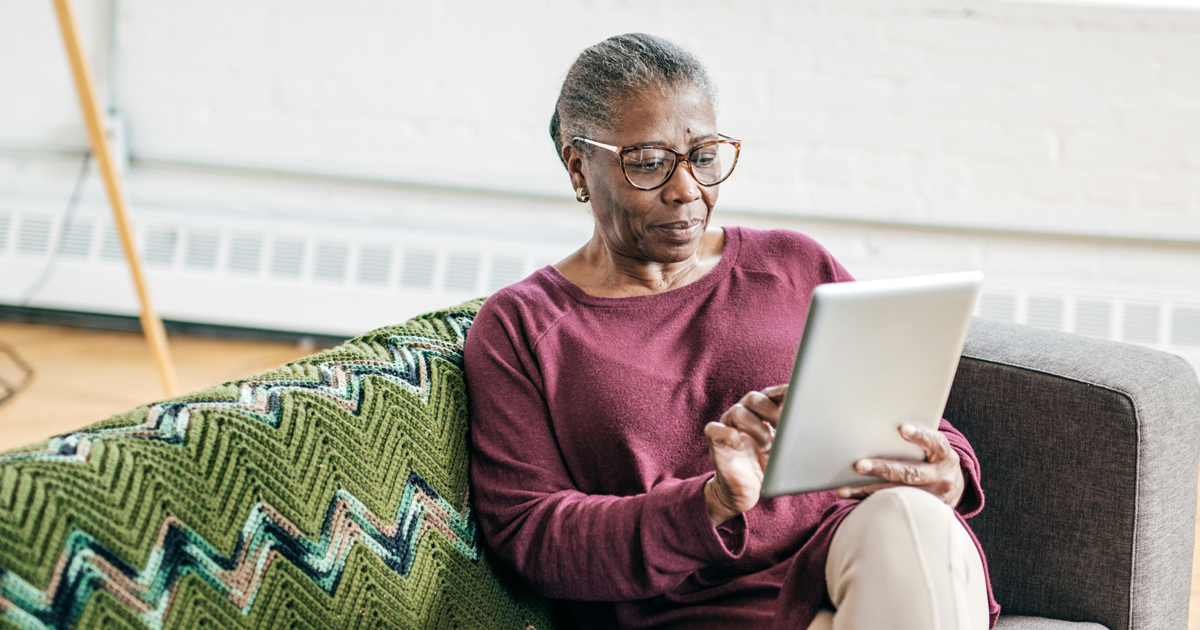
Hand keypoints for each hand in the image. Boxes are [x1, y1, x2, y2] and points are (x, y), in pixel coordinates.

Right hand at [704, 385, 786, 525]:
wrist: (746, 493)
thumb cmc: (769, 469)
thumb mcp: (787, 452)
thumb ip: (798, 437)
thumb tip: (824, 430)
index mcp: (764, 413)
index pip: (774, 394)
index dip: (784, 393)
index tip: (799, 397)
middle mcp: (745, 415)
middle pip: (754, 398)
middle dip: (771, 410)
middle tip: (784, 423)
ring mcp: (729, 427)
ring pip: (737, 412)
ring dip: (755, 426)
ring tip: (766, 444)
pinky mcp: (716, 442)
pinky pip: (715, 430)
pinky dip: (728, 434)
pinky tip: (739, 443)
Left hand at [836, 424, 964, 506]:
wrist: (954, 487)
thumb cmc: (934, 458)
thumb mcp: (934, 446)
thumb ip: (918, 438)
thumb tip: (882, 422)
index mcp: (945, 455)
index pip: (935, 443)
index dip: (920, 436)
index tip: (902, 429)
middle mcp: (941, 477)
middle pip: (911, 473)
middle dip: (884, 469)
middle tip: (859, 465)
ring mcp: (932, 497)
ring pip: (898, 494)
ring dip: (868, 490)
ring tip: (844, 488)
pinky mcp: (920, 511)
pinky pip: (892, 506)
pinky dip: (868, 500)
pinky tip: (849, 496)